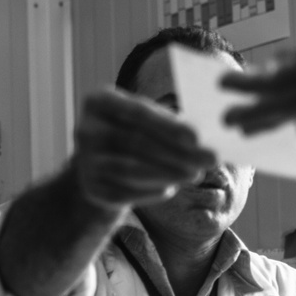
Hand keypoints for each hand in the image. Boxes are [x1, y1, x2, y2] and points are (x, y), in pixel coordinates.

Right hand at [71, 88, 214, 212]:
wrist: (102, 162)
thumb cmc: (134, 132)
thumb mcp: (144, 118)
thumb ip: (168, 122)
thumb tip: (204, 138)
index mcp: (99, 101)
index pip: (137, 112)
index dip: (168, 125)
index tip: (197, 137)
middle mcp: (85, 129)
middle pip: (135, 142)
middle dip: (177, 152)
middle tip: (209, 159)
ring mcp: (86, 161)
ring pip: (130, 170)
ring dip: (168, 173)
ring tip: (195, 174)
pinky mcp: (92, 188)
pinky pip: (125, 193)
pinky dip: (151, 191)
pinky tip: (171, 187)